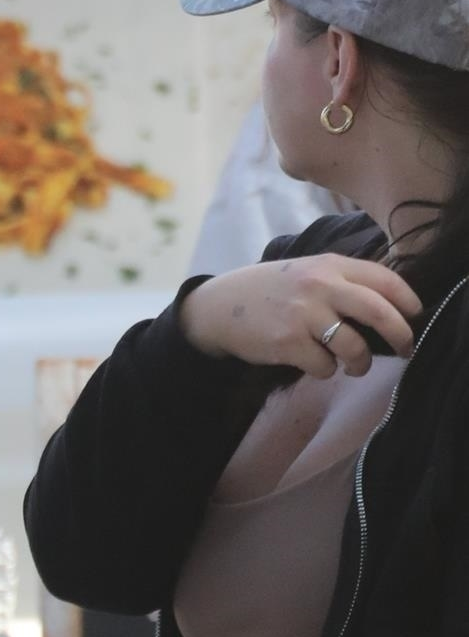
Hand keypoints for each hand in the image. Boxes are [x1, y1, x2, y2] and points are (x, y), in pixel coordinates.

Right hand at [178, 252, 418, 375]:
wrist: (220, 307)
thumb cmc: (270, 291)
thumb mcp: (307, 271)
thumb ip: (342, 280)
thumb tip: (387, 305)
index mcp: (330, 265)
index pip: (384, 279)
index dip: (408, 300)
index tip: (416, 315)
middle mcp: (320, 286)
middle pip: (379, 311)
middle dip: (400, 335)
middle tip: (405, 349)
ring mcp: (304, 315)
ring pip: (354, 347)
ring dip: (361, 363)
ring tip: (354, 366)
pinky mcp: (288, 343)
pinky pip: (325, 366)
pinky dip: (327, 371)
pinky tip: (315, 363)